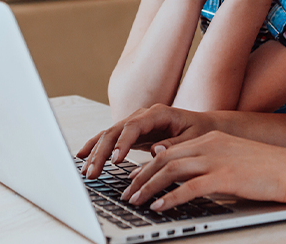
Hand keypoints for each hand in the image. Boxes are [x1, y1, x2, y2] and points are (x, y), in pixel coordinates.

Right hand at [77, 104, 216, 178]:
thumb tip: (155, 150)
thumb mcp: (193, 139)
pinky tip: (82, 156)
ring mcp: (135, 123)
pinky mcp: (131, 133)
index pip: (134, 126)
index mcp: (158, 113)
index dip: (122, 143)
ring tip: (86, 172)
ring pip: (108, 135)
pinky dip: (95, 147)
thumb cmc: (200, 131)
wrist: (204, 125)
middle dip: (102, 152)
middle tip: (93, 173)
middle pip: (116, 130)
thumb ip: (174, 144)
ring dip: (95, 153)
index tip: (115, 160)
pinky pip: (109, 139)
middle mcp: (142, 115)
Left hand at [120, 131, 285, 209]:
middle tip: (126, 193)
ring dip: (148, 187)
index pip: (169, 150)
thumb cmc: (267, 169)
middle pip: (164, 158)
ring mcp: (216, 159)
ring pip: (170, 170)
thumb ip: (207, 163)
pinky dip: (170, 197)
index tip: (134, 180)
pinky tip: (159, 207)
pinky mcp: (225, 176)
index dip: (148, 166)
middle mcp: (209, 144)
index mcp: (210, 138)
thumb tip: (182, 173)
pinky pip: (189, 187)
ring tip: (135, 201)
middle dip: (141, 177)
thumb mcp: (232, 160)